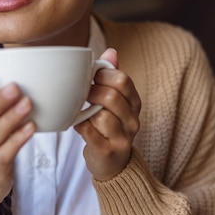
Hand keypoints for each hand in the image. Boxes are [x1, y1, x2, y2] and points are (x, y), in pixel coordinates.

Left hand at [74, 48, 140, 180]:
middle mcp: (133, 120)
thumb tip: (110, 51)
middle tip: (83, 95)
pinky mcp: (109, 151)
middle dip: (92, 92)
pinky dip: (80, 126)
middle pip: (111, 96)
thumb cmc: (108, 126)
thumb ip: (112, 76)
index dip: (103, 75)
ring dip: (85, 112)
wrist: (111, 163)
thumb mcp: (114, 100)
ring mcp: (123, 137)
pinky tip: (79, 125)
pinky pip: (90, 133)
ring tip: (83, 113)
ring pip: (101, 116)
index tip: (92, 78)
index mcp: (134, 102)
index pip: (122, 80)